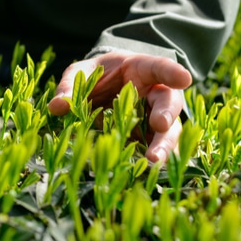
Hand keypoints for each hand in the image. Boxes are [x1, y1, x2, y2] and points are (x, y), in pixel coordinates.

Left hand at [48, 51, 191, 162]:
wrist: (104, 88)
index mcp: (142, 70)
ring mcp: (155, 119)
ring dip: (163, 147)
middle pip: (169, 104)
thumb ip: (70, 86)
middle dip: (166, 115)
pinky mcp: (148, 141)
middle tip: (160, 126)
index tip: (183, 78)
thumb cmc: (97, 74)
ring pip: (168, 133)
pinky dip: (148, 162)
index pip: (160, 67)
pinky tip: (140, 172)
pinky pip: (152, 151)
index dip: (172, 72)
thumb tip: (57, 107)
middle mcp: (155, 95)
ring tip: (152, 162)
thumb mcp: (81, 73)